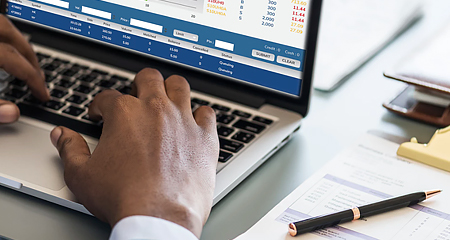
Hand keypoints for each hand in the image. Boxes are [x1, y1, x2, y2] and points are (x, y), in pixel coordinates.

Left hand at [0, 15, 49, 122]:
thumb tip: (12, 113)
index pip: (16, 60)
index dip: (34, 80)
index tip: (43, 95)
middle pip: (11, 34)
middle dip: (30, 57)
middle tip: (40, 77)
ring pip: (2, 24)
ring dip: (17, 43)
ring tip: (25, 61)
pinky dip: (2, 38)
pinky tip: (2, 52)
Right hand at [50, 68, 218, 237]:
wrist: (159, 217)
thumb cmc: (123, 197)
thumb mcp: (82, 176)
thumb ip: (70, 149)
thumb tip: (62, 134)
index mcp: (124, 114)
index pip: (107, 97)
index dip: (100, 106)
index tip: (100, 115)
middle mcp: (156, 109)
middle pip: (148, 78)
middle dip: (138, 85)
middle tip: (136, 98)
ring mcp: (183, 120)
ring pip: (179, 86)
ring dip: (171, 89)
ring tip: (166, 100)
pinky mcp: (205, 137)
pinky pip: (208, 113)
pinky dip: (200, 115)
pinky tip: (194, 123)